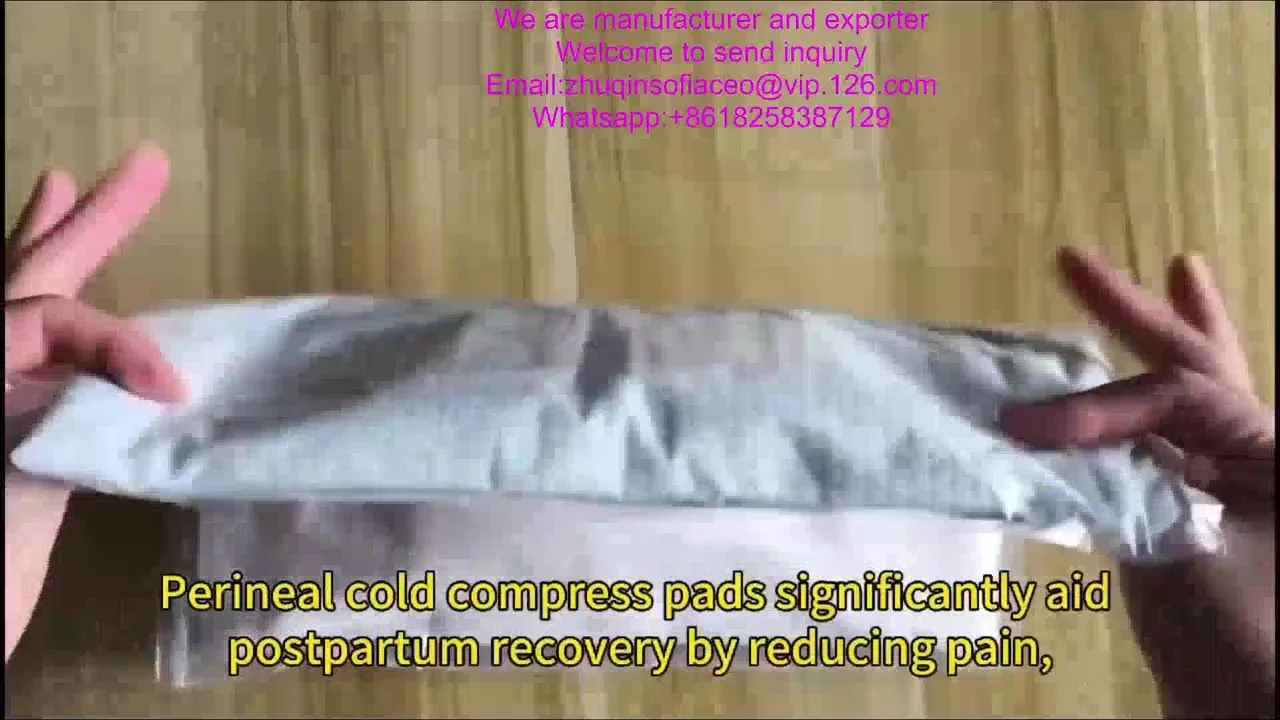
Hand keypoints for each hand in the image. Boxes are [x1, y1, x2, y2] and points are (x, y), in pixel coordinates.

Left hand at [4, 144, 184, 661]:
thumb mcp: (10, 493)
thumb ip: (55, 428)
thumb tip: (141, 385)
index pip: (41, 318)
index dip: (110, 342)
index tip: (169, 386)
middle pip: (27, 279)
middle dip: (89, 224)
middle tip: (146, 165)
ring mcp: (4, 410)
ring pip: (24, 313)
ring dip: (55, 249)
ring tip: (64, 183)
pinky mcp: (28, 451)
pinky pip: (55, 373)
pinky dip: (80, 337)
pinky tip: (107, 320)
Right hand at [1001, 247, 1274, 716]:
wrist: (1251, 719)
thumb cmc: (1248, 647)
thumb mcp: (1185, 556)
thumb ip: (1122, 487)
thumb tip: (1038, 436)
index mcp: (1278, 453)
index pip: (1179, 397)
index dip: (1099, 405)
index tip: (1023, 428)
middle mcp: (1260, 456)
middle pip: (1201, 366)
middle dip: (1140, 312)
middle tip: (1073, 261)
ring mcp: (1231, 487)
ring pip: (1201, 394)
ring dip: (1178, 335)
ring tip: (1182, 267)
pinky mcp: (1194, 519)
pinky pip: (1166, 445)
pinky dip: (1140, 408)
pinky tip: (1112, 390)